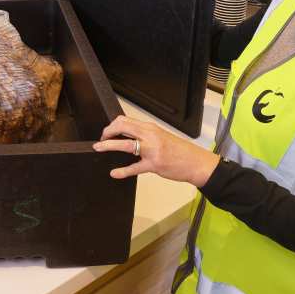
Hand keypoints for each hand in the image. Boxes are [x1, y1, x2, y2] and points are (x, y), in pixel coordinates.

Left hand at [92, 115, 219, 185]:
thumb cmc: (180, 151)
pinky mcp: (154, 165)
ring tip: (99, 148)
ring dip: (108, 145)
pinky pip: (134, 168)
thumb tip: (127, 135)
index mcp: (151, 128)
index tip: (106, 132)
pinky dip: (122, 171)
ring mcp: (152, 150)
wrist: (196, 162)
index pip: (126, 120)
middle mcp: (150, 136)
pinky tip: (114, 173)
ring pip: (125, 144)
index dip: (112, 125)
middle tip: (100, 140)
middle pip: (122, 127)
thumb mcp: (161, 137)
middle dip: (107, 132)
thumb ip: (145, 135)